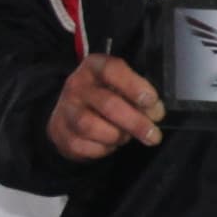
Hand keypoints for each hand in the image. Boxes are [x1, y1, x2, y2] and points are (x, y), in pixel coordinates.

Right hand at [49, 54, 163, 161]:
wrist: (71, 114)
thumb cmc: (106, 96)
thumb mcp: (122, 86)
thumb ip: (139, 95)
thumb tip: (154, 113)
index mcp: (94, 67)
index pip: (112, 70)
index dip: (135, 86)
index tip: (152, 102)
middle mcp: (76, 85)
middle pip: (108, 104)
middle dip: (135, 122)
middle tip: (153, 134)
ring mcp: (66, 110)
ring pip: (92, 127)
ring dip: (117, 136)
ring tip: (126, 136)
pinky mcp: (61, 133)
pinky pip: (86, 146)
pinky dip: (104, 149)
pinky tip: (109, 143)